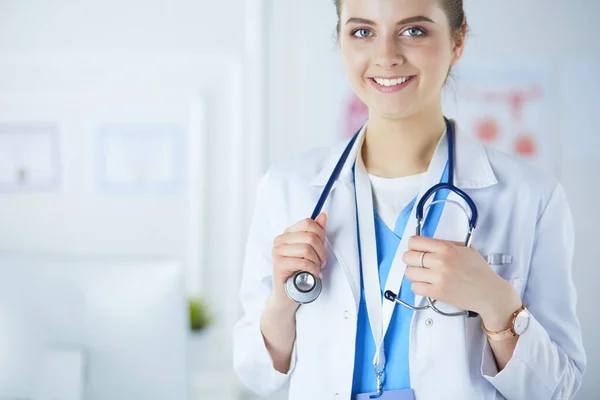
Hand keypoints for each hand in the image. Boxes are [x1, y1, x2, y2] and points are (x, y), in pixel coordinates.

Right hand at [270, 213, 327, 310]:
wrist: (287, 294)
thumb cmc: (299, 271)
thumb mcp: (311, 250)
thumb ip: (316, 232)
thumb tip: (324, 215)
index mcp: (287, 233)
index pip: (308, 223)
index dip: (320, 235)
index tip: (322, 248)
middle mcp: (280, 240)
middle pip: (310, 237)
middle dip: (321, 251)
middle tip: (322, 262)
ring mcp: (277, 251)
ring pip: (307, 249)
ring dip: (317, 261)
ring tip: (316, 268)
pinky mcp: (278, 264)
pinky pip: (302, 262)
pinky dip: (312, 269)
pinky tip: (313, 274)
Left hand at [402, 236, 519, 324]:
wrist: (490, 293)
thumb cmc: (480, 272)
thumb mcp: (466, 249)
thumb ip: (447, 244)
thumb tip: (429, 243)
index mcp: (447, 248)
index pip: (415, 242)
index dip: (413, 246)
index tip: (415, 249)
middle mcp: (441, 262)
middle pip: (408, 257)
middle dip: (411, 260)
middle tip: (418, 263)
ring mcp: (438, 278)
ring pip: (409, 273)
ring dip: (414, 274)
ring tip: (423, 275)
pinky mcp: (437, 292)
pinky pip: (415, 288)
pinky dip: (418, 287)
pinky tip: (426, 285)